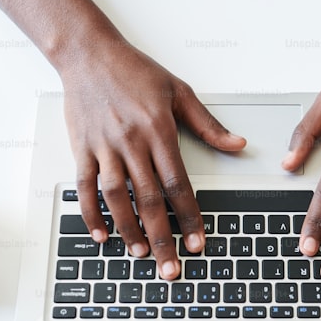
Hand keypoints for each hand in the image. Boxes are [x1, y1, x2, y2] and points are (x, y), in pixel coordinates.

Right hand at [60, 43, 244, 280]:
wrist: (88, 53)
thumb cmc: (134, 70)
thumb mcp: (179, 92)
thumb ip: (208, 124)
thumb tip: (238, 144)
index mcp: (158, 131)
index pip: (178, 184)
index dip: (189, 216)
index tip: (197, 242)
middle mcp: (131, 142)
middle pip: (149, 199)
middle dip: (162, 237)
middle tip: (171, 267)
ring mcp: (104, 147)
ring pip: (116, 198)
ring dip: (128, 229)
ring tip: (140, 253)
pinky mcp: (82, 148)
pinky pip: (85, 187)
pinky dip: (90, 213)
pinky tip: (101, 235)